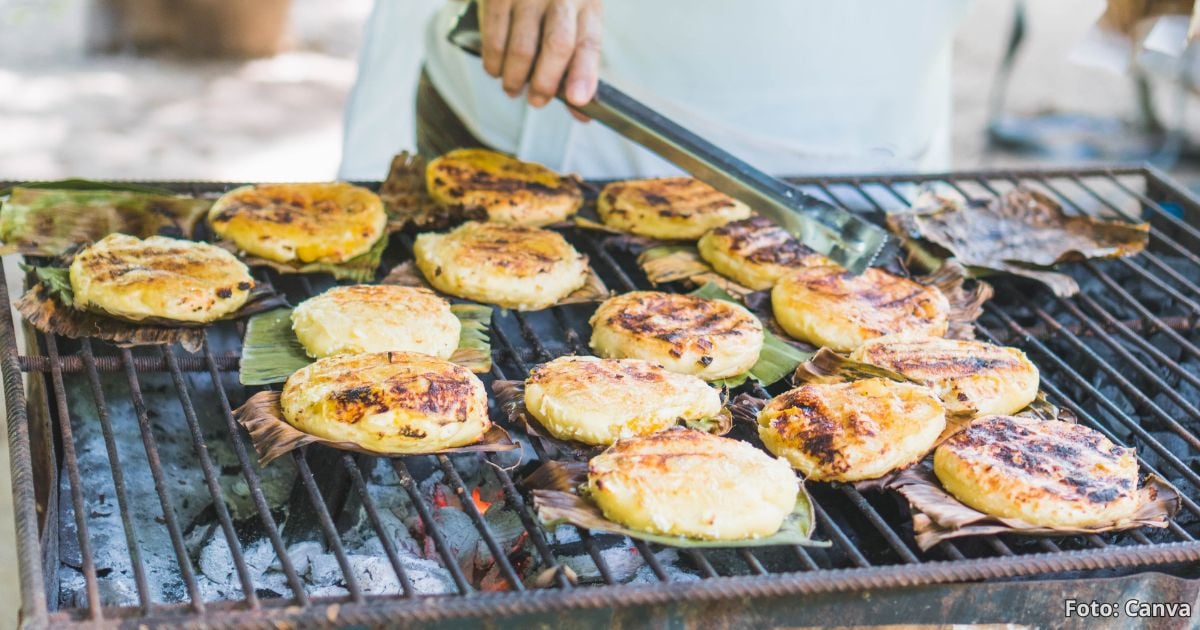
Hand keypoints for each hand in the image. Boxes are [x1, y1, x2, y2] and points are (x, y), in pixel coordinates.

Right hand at [479, 0, 602, 111]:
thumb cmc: (552, 9)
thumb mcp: (573, 28)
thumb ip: (577, 69)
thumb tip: (581, 114)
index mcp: (587, 6)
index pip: (588, 44)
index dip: (583, 74)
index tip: (576, 99)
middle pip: (557, 45)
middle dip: (545, 83)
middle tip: (536, 101)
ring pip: (522, 49)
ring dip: (515, 79)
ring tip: (513, 88)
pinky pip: (494, 40)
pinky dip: (494, 64)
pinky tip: (497, 69)